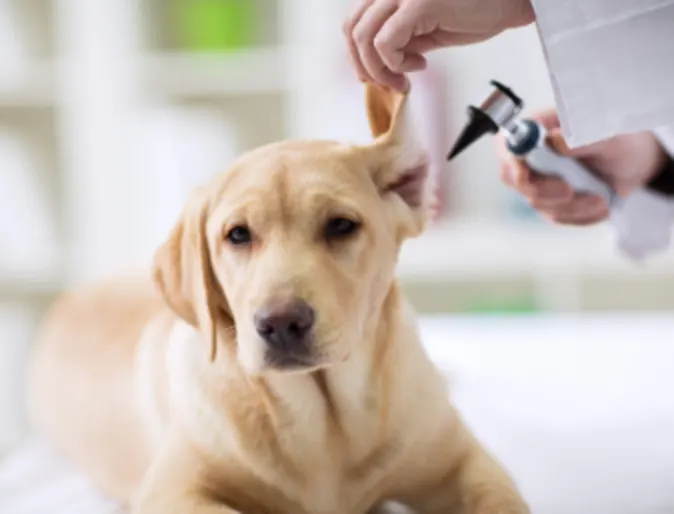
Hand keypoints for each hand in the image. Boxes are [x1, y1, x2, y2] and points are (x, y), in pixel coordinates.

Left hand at [343, 0, 534, 90]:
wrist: (512, 0)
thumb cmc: (475, 10)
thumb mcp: (425, 27)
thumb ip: (399, 38)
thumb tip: (376, 64)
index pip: (353, 21)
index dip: (357, 54)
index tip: (376, 74)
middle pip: (352, 29)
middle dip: (364, 65)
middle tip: (387, 83)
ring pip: (365, 38)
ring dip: (380, 69)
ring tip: (404, 79)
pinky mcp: (418, 3)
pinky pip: (386, 43)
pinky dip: (396, 64)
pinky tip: (420, 65)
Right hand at [496, 108, 667, 224]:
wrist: (634, 162)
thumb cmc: (618, 140)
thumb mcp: (606, 133)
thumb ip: (578, 137)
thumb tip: (553, 140)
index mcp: (534, 130)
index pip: (508, 147)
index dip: (512, 163)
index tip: (525, 176)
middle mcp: (529, 158)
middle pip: (517, 181)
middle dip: (545, 191)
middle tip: (570, 191)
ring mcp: (538, 183)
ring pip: (539, 202)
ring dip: (572, 205)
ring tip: (600, 197)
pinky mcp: (551, 203)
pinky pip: (557, 216)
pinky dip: (580, 214)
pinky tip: (599, 204)